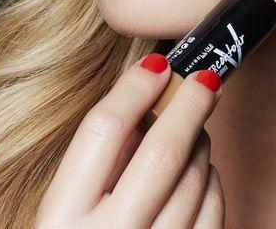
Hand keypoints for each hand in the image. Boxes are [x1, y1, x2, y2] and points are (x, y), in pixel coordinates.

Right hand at [35, 53, 224, 227]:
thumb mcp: (68, 212)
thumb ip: (98, 166)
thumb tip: (146, 104)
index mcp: (62, 220)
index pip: (101, 132)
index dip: (134, 89)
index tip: (158, 63)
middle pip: (162, 153)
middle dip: (190, 106)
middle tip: (207, 79)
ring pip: (195, 180)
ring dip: (202, 144)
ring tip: (194, 132)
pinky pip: (214, 212)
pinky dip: (213, 182)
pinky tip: (201, 175)